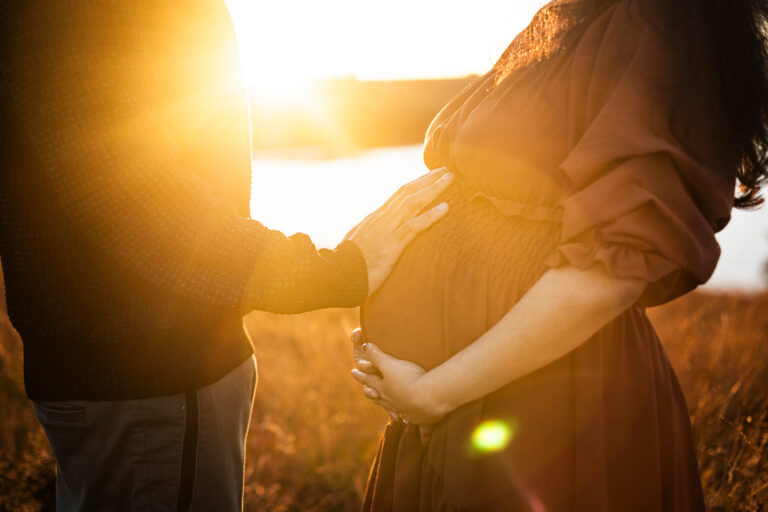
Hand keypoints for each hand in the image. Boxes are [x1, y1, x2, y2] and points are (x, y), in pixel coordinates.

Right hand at [345, 168, 451, 295]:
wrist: (337, 276)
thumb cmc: (348, 265)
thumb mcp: (358, 243)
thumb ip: (370, 234)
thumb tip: (376, 233)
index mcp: (375, 218)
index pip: (398, 195)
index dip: (416, 183)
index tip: (431, 175)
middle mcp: (382, 218)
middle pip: (408, 192)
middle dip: (428, 179)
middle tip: (446, 170)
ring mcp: (387, 230)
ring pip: (413, 202)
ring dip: (433, 189)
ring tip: (450, 179)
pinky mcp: (392, 245)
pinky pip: (414, 226)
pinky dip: (431, 215)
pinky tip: (446, 207)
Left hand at [350, 342, 447, 425]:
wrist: (428, 398)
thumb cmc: (409, 379)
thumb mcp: (390, 364)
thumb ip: (376, 355)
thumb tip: (363, 346)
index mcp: (384, 388)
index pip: (369, 380)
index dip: (361, 375)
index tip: (353, 372)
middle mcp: (392, 401)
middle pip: (379, 397)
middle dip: (372, 393)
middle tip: (367, 391)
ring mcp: (406, 411)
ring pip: (395, 410)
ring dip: (392, 410)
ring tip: (392, 413)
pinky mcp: (421, 418)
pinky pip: (417, 424)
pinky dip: (416, 427)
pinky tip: (419, 434)